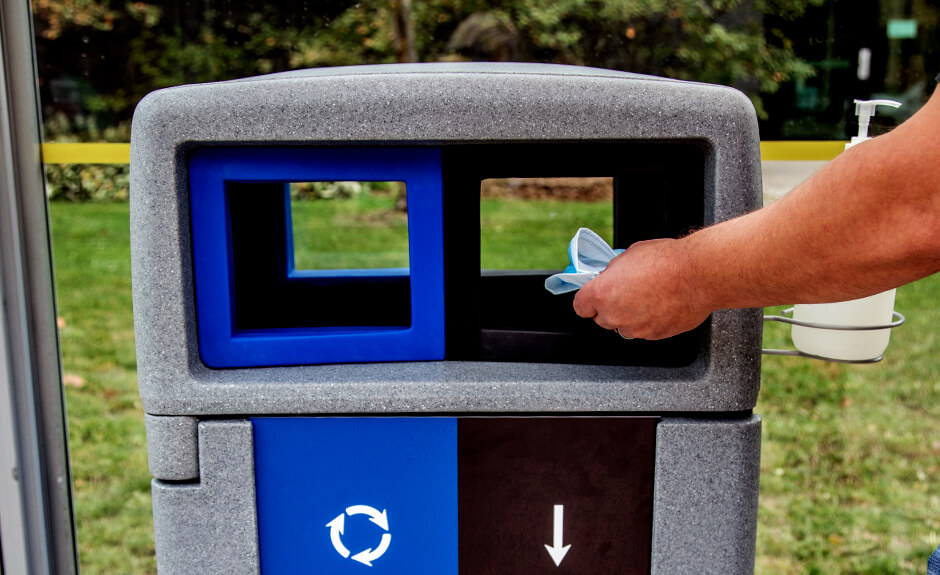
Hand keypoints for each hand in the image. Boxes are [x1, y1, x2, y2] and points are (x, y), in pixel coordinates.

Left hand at [572, 238, 712, 339]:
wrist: (699, 274)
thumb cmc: (667, 260)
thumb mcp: (629, 255)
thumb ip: (613, 272)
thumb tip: (610, 276)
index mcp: (602, 293)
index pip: (581, 306)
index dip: (588, 300)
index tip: (594, 296)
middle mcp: (615, 315)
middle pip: (602, 319)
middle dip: (610, 307)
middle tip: (627, 291)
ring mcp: (635, 328)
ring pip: (624, 326)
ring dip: (630, 316)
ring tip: (648, 297)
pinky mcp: (655, 335)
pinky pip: (645, 330)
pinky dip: (649, 321)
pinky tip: (661, 304)